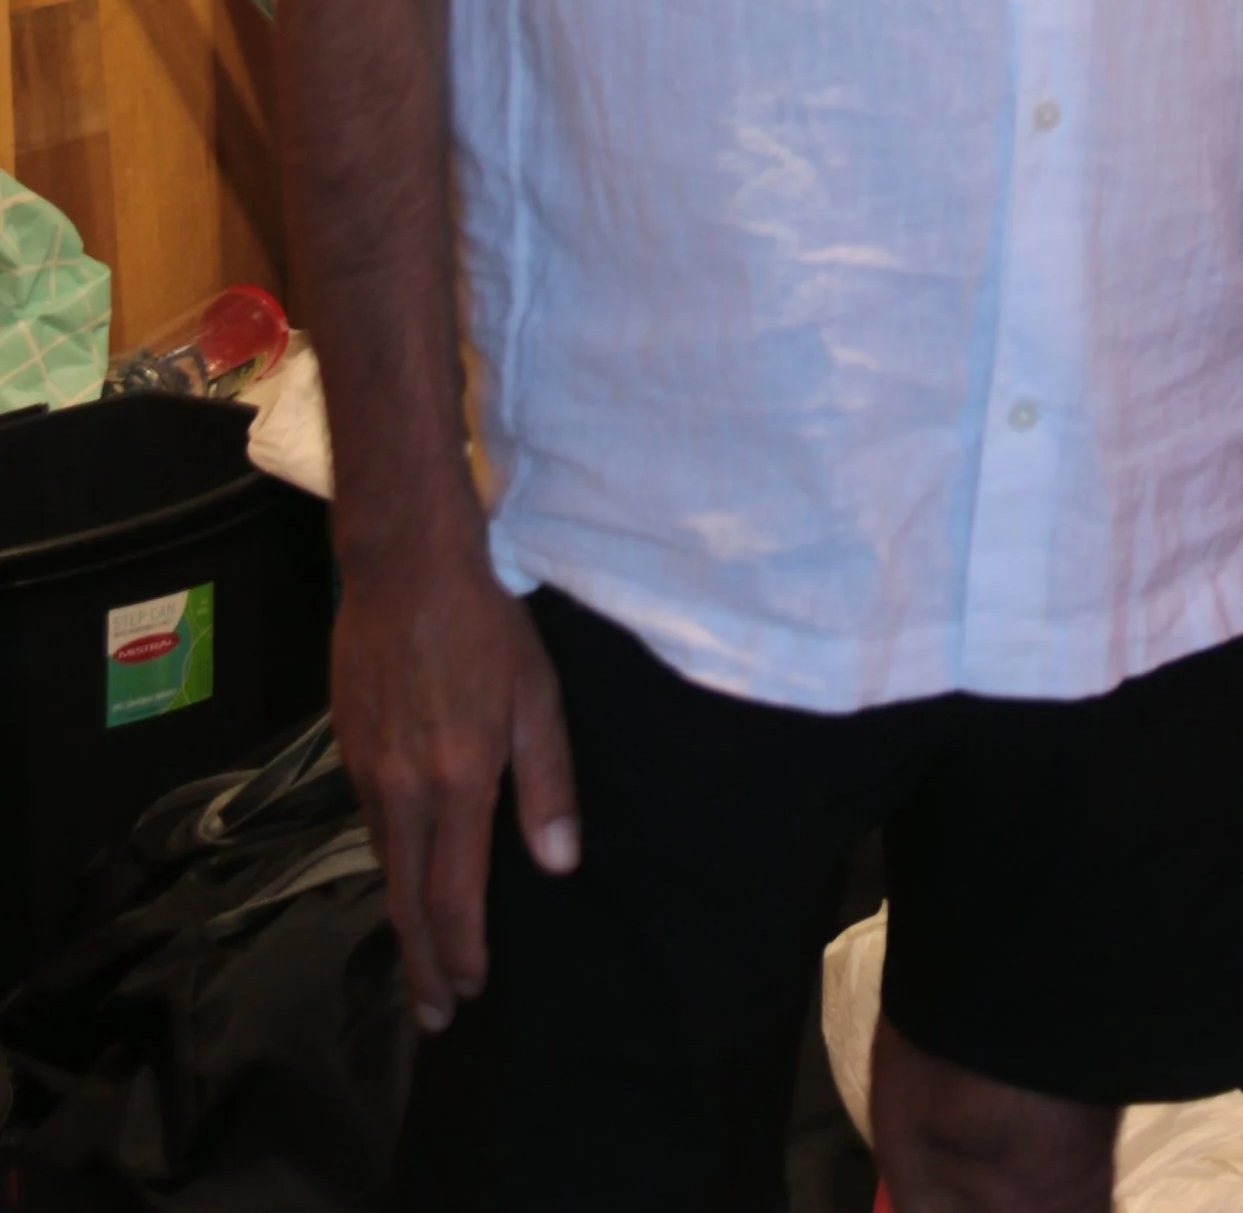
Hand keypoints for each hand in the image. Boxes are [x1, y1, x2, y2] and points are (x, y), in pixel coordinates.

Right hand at [331, 540, 579, 1027]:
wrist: (405, 565)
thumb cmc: (484, 626)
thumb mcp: (536, 696)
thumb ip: (548, 782)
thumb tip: (557, 863)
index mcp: (456, 783)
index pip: (453, 895)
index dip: (461, 952)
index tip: (469, 992)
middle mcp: (402, 790)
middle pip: (407, 899)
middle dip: (421, 965)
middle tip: (433, 1016)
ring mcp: (366, 770)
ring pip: (384, 864)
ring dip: (402, 917)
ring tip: (420, 954)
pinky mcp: (346, 746)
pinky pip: (369, 822)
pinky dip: (388, 862)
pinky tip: (403, 867)